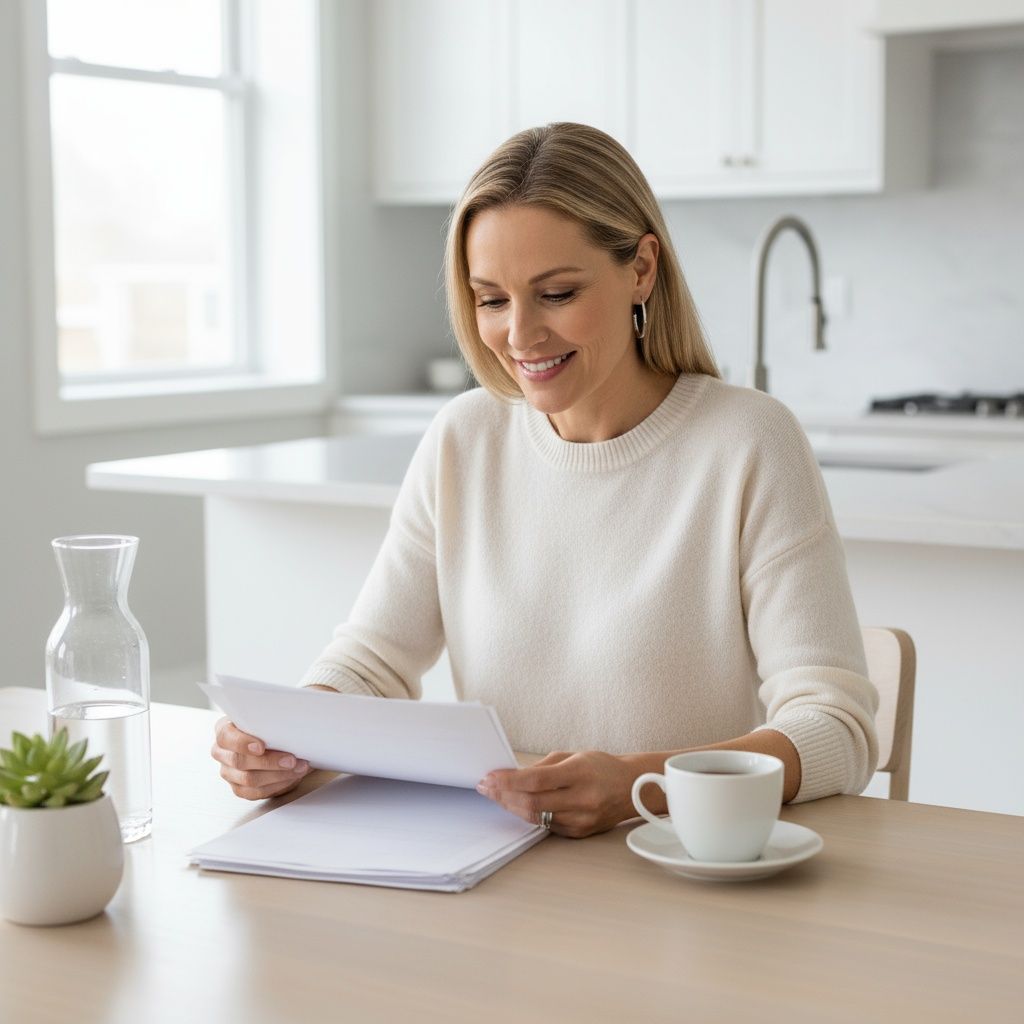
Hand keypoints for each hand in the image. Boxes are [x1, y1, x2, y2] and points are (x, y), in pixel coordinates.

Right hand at [211, 717, 311, 799]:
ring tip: (299, 768)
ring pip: (249, 780)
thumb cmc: (267, 726)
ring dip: (278, 775)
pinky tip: (292, 777)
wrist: (273, 741)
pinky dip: (277, 785)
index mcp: (224, 729)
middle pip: (239, 761)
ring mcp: (228, 772)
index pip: (225, 736)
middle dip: (269, 762)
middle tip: (291, 760)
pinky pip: (256, 792)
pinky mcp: (239, 788)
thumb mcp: (266, 717)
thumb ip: (269, 717)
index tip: (261, 746)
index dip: (242, 742)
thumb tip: (287, 717)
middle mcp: (222, 752)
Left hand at [476, 750, 636, 837]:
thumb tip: (513, 775)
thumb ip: (543, 766)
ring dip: (512, 806)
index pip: (536, 780)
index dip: (508, 781)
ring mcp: (582, 819)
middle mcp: (582, 799)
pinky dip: (529, 815)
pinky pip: (547, 825)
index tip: (490, 777)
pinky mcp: (580, 833)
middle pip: (532, 803)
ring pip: (536, 817)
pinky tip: (517, 805)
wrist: (633, 789)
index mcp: (580, 773)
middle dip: (503, 796)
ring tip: (497, 796)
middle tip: (486, 788)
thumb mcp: (574, 756)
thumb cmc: (602, 767)